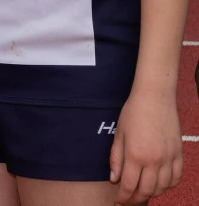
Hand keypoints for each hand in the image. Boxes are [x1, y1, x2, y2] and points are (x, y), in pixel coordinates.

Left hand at [110, 88, 182, 203]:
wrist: (155, 98)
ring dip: (153, 194)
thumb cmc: (132, 113)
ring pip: (163, 187)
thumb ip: (116, 158)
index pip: (129, 186)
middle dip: (136, 199)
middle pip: (147, 190)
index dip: (123, 197)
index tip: (118, 201)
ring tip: (143, 192)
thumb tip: (114, 179)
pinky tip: (161, 184)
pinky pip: (176, 177)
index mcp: (135, 156)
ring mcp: (169, 158)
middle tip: (129, 200)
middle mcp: (154, 161)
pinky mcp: (179, 154)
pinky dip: (169, 185)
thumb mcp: (119, 134)